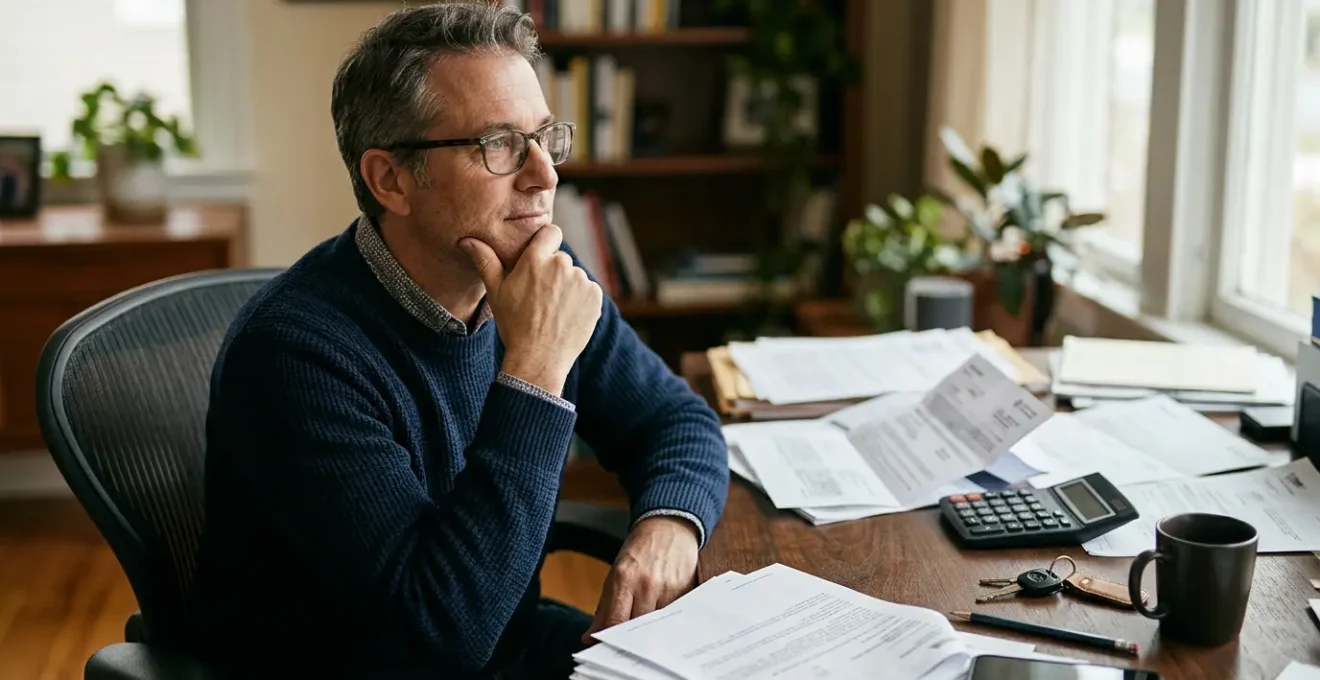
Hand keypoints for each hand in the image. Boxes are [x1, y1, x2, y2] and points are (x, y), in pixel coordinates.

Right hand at [459, 225, 602, 395]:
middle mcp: (561, 265)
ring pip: (575, 277)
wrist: (539, 359)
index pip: (551, 232)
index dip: (547, 243)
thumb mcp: (496, 293)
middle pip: (561, 259)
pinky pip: (588, 291)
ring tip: (553, 311)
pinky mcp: (595, 297)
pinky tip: (566, 317)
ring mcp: (581, 281)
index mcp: (536, 259)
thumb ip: (486, 262)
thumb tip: (467, 240)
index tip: (541, 258)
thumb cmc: (514, 325)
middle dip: (553, 273)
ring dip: (567, 288)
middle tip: (541, 298)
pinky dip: (581, 301)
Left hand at [582, 516, 699, 643]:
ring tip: (644, 623)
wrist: (668, 526)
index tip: (605, 645)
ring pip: (656, 624)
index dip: (609, 638)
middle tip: (624, 640)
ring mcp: (669, 588)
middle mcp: (647, 584)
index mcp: (624, 578)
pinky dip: (666, 620)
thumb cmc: (639, 551)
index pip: (615, 621)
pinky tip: (662, 614)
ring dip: (649, 629)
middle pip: (636, 626)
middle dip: (629, 637)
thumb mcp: (615, 574)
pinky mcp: (686, 590)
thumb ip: (604, 607)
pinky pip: (674, 615)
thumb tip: (590, 636)